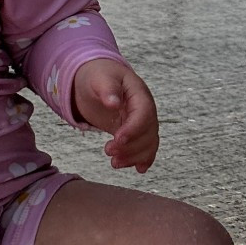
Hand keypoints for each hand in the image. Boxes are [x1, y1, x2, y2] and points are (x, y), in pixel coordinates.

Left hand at [71, 59, 158, 173]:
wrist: (98, 78)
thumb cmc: (98, 75)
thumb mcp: (99, 77)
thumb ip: (106, 89)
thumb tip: (113, 103)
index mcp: (139, 93)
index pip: (144, 113)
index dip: (134, 129)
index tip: (118, 139)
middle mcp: (146, 109)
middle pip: (148, 132)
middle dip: (131, 146)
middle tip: (108, 152)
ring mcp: (142, 121)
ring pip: (148, 143)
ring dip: (134, 156)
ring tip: (114, 163)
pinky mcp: (135, 131)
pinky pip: (145, 146)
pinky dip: (144, 158)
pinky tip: (138, 169)